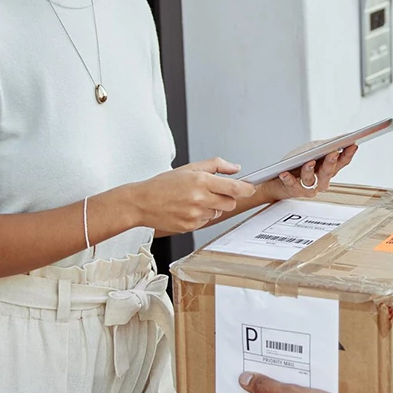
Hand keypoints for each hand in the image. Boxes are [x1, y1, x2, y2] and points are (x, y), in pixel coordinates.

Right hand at [133, 157, 256, 232]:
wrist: (141, 203)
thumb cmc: (163, 185)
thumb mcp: (189, 168)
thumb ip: (216, 165)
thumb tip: (235, 168)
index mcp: (201, 181)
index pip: (234, 188)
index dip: (246, 189)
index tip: (251, 188)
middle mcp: (199, 198)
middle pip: (230, 202)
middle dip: (227, 197)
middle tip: (213, 192)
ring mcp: (195, 214)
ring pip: (218, 212)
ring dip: (212, 207)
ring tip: (194, 200)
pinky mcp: (191, 226)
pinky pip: (206, 221)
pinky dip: (202, 216)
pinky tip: (187, 209)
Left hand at [259, 143, 358, 202]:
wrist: (276, 179)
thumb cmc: (296, 163)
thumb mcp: (311, 150)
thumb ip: (325, 146)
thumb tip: (342, 138)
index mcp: (327, 168)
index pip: (341, 162)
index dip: (348, 154)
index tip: (353, 145)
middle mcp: (320, 180)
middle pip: (328, 173)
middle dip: (331, 163)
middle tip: (333, 153)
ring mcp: (308, 187)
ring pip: (311, 180)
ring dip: (309, 170)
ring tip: (309, 162)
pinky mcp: (294, 191)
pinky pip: (292, 185)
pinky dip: (289, 179)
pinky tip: (285, 173)